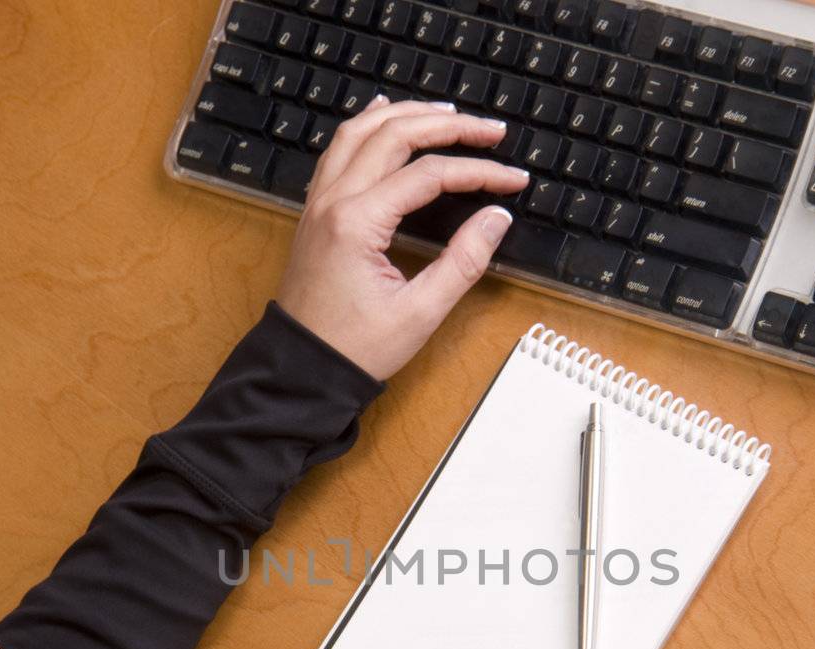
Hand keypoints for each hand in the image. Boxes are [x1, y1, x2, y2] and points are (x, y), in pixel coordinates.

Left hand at [275, 97, 529, 380]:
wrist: (301, 369)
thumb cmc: (354, 348)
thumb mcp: (420, 312)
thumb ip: (463, 261)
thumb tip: (496, 217)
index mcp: (357, 223)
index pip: (429, 175)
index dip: (478, 171)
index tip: (512, 180)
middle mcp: (333, 201)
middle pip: (394, 135)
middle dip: (447, 126)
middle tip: (489, 130)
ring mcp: (319, 203)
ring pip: (360, 132)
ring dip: (405, 115)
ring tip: (446, 112)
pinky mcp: (315, 212)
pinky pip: (338, 151)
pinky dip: (366, 127)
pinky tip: (383, 115)